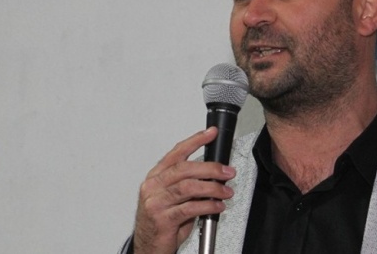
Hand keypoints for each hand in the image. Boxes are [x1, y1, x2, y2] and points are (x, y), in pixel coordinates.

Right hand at [132, 127, 235, 253]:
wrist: (148, 246)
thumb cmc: (161, 222)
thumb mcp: (171, 198)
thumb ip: (187, 184)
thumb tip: (212, 175)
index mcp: (155, 177)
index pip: (176, 153)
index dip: (195, 141)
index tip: (210, 134)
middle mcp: (153, 187)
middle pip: (184, 169)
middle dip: (210, 168)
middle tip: (227, 172)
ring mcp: (156, 202)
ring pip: (188, 187)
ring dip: (212, 188)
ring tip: (225, 191)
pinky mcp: (163, 219)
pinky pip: (190, 208)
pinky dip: (208, 206)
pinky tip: (217, 206)